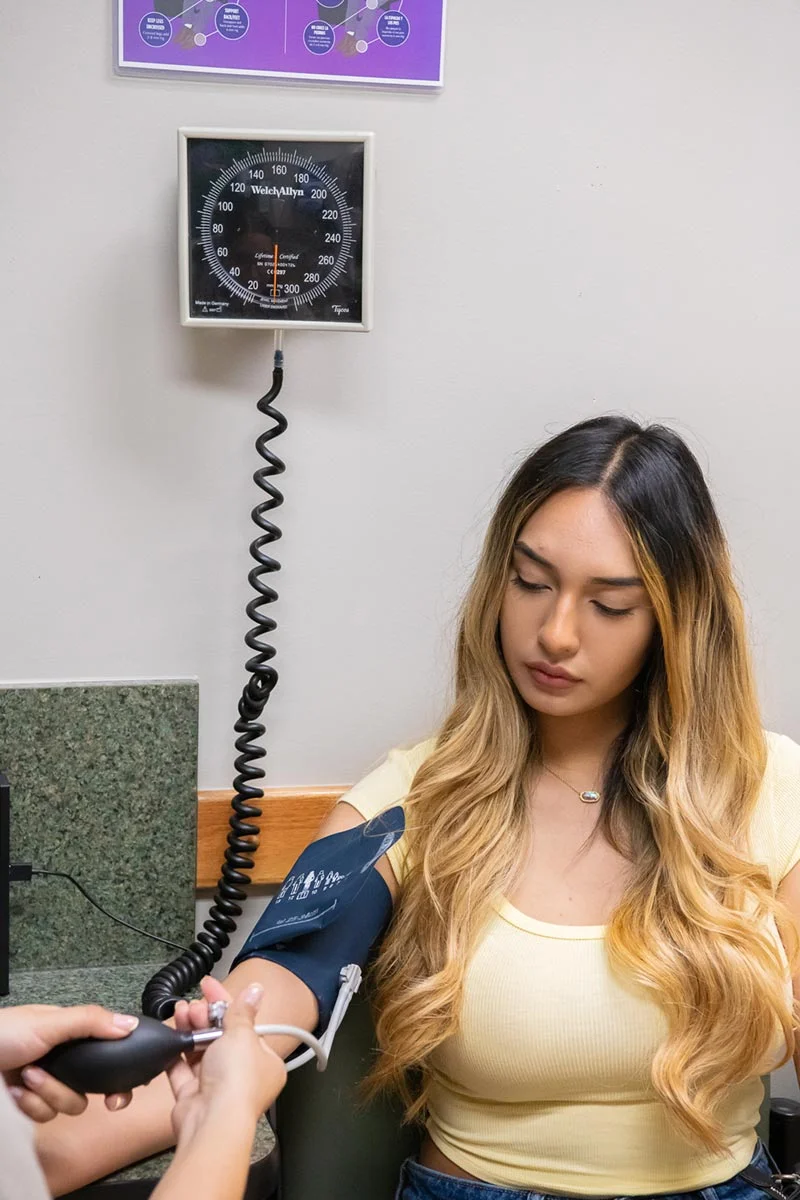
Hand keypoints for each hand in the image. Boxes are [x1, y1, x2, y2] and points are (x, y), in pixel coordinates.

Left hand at [0, 1004, 138, 1121]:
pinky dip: (30, 1104)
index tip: (119, 1093)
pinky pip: (44, 1115)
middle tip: (75, 1092)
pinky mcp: (28, 1104)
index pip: (106, 1052)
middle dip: (74, 1089)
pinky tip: (16, 1091)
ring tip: (28, 1076)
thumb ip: (90, 1022)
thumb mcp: (50, 1022)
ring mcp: (45, 1083)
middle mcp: (62, 1060)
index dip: (118, 1074)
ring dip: (47, 1092)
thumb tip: (130, 1024)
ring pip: (68, 1104)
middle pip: (90, 1087)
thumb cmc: (3, 1032)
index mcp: (71, 1034)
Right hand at [166, 977, 286, 1147]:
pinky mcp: (193, 1096)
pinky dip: (176, 1052)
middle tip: (196, 1005)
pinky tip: (172, 1033)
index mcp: (264, 1062)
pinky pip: (182, 1070)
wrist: (212, 1121)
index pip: (245, 1024)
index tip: (209, 986)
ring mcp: (216, 1086)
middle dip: (205, 1017)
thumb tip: (255, 990)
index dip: (226, 1003)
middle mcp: (242, 1075)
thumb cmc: (237, 1082)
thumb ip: (242, 1011)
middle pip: (221, 1037)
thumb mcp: (242, 1035)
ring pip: (200, 1051)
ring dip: (190, 1029)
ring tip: (182, 1012)